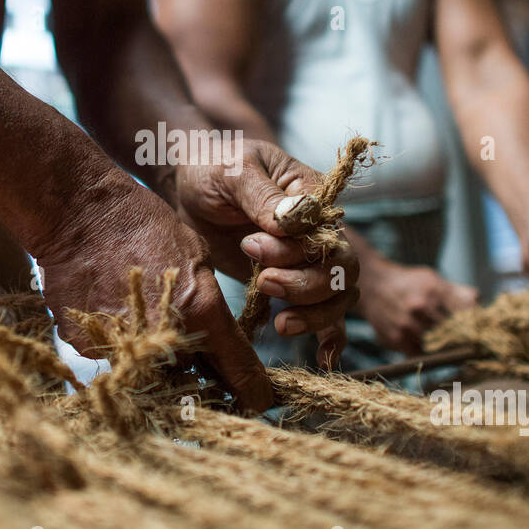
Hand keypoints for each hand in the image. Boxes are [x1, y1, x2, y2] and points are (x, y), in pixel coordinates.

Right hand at [35, 168, 272, 411]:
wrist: (79, 213)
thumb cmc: (143, 225)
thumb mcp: (196, 255)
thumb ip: (209, 303)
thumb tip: (216, 339)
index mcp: (200, 310)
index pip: (238, 368)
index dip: (252, 388)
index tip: (259, 401)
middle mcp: (163, 336)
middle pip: (189, 376)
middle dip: (193, 367)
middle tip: (187, 343)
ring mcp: (122, 344)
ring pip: (149, 369)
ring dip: (154, 355)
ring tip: (144, 317)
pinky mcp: (87, 344)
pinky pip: (114, 356)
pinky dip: (119, 342)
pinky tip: (115, 309)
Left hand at [169, 138, 358, 369]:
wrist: (189, 188)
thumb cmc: (213, 169)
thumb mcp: (234, 172)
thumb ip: (263, 196)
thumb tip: (293, 221)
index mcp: (312, 194)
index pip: (326, 231)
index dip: (297, 249)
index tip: (251, 243)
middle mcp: (319, 230)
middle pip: (340, 268)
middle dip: (304, 283)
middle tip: (262, 281)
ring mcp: (307, 260)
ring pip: (338, 295)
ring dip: (315, 314)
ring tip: (281, 324)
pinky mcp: (292, 284)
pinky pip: (326, 314)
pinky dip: (329, 336)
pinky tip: (323, 358)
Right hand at [355, 260, 478, 353]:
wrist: (373, 285)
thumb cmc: (409, 282)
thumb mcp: (433, 278)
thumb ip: (458, 291)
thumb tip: (479, 304)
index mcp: (435, 290)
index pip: (467, 312)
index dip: (477, 323)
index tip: (482, 330)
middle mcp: (421, 307)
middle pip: (455, 332)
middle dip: (464, 338)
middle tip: (470, 344)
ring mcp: (407, 324)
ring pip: (438, 346)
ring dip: (445, 347)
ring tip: (448, 345)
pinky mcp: (396, 338)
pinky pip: (419, 353)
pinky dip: (425, 351)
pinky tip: (426, 345)